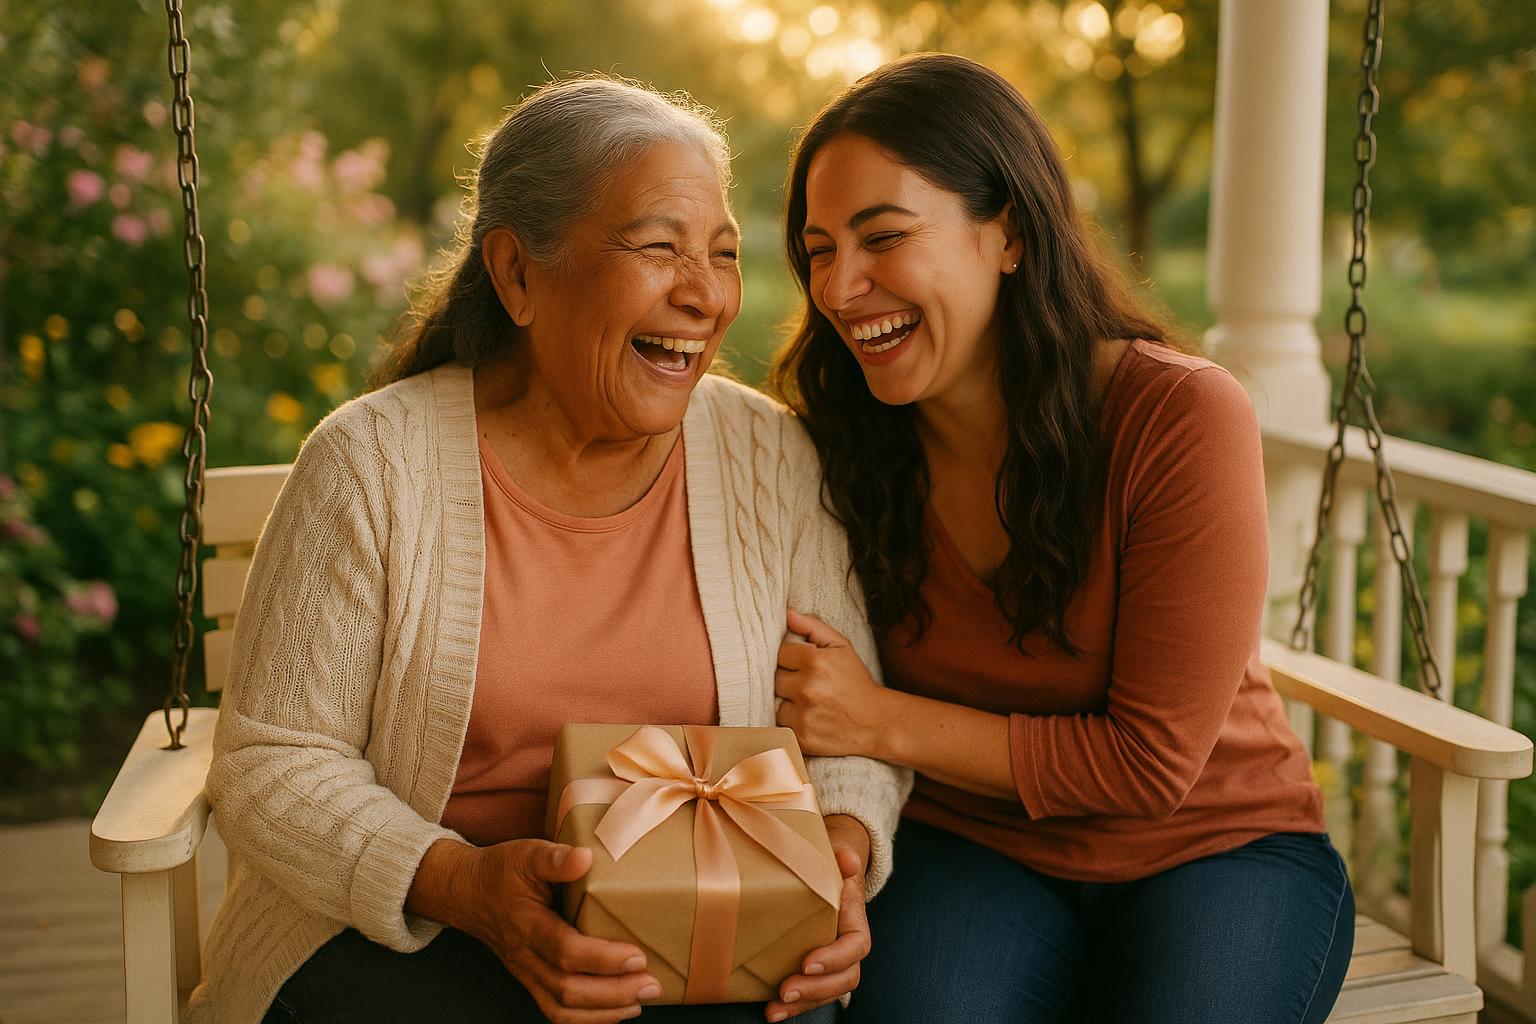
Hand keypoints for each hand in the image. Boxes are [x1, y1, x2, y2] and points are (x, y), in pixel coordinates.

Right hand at [466, 839, 657, 1023]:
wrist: (466, 892)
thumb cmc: (500, 871)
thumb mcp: (526, 853)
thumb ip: (555, 857)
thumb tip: (586, 857)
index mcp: (527, 924)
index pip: (565, 951)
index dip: (602, 959)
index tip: (637, 956)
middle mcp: (525, 955)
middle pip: (567, 988)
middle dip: (612, 992)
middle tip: (651, 984)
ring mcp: (525, 972)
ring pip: (561, 1007)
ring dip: (603, 1011)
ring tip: (639, 1002)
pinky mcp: (529, 979)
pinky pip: (554, 1010)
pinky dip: (586, 1018)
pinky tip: (615, 1011)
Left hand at [765, 815, 871, 1021]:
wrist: (823, 872)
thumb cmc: (828, 865)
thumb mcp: (834, 856)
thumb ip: (842, 857)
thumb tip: (847, 858)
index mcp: (854, 922)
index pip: (856, 947)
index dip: (835, 959)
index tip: (808, 963)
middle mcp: (846, 947)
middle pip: (844, 978)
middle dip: (816, 990)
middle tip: (786, 990)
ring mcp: (831, 962)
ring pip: (827, 992)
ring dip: (802, 1006)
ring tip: (773, 1010)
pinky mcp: (812, 971)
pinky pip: (809, 994)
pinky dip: (792, 1007)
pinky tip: (769, 1011)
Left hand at [775, 609, 885, 756]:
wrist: (876, 723)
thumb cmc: (856, 681)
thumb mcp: (841, 647)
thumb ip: (813, 626)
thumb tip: (787, 613)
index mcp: (815, 661)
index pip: (780, 653)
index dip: (791, 660)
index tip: (803, 666)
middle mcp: (807, 688)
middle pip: (774, 678)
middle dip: (788, 680)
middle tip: (806, 685)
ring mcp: (804, 715)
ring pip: (774, 701)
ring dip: (786, 701)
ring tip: (807, 702)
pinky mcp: (802, 737)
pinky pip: (779, 724)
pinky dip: (789, 721)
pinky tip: (806, 717)